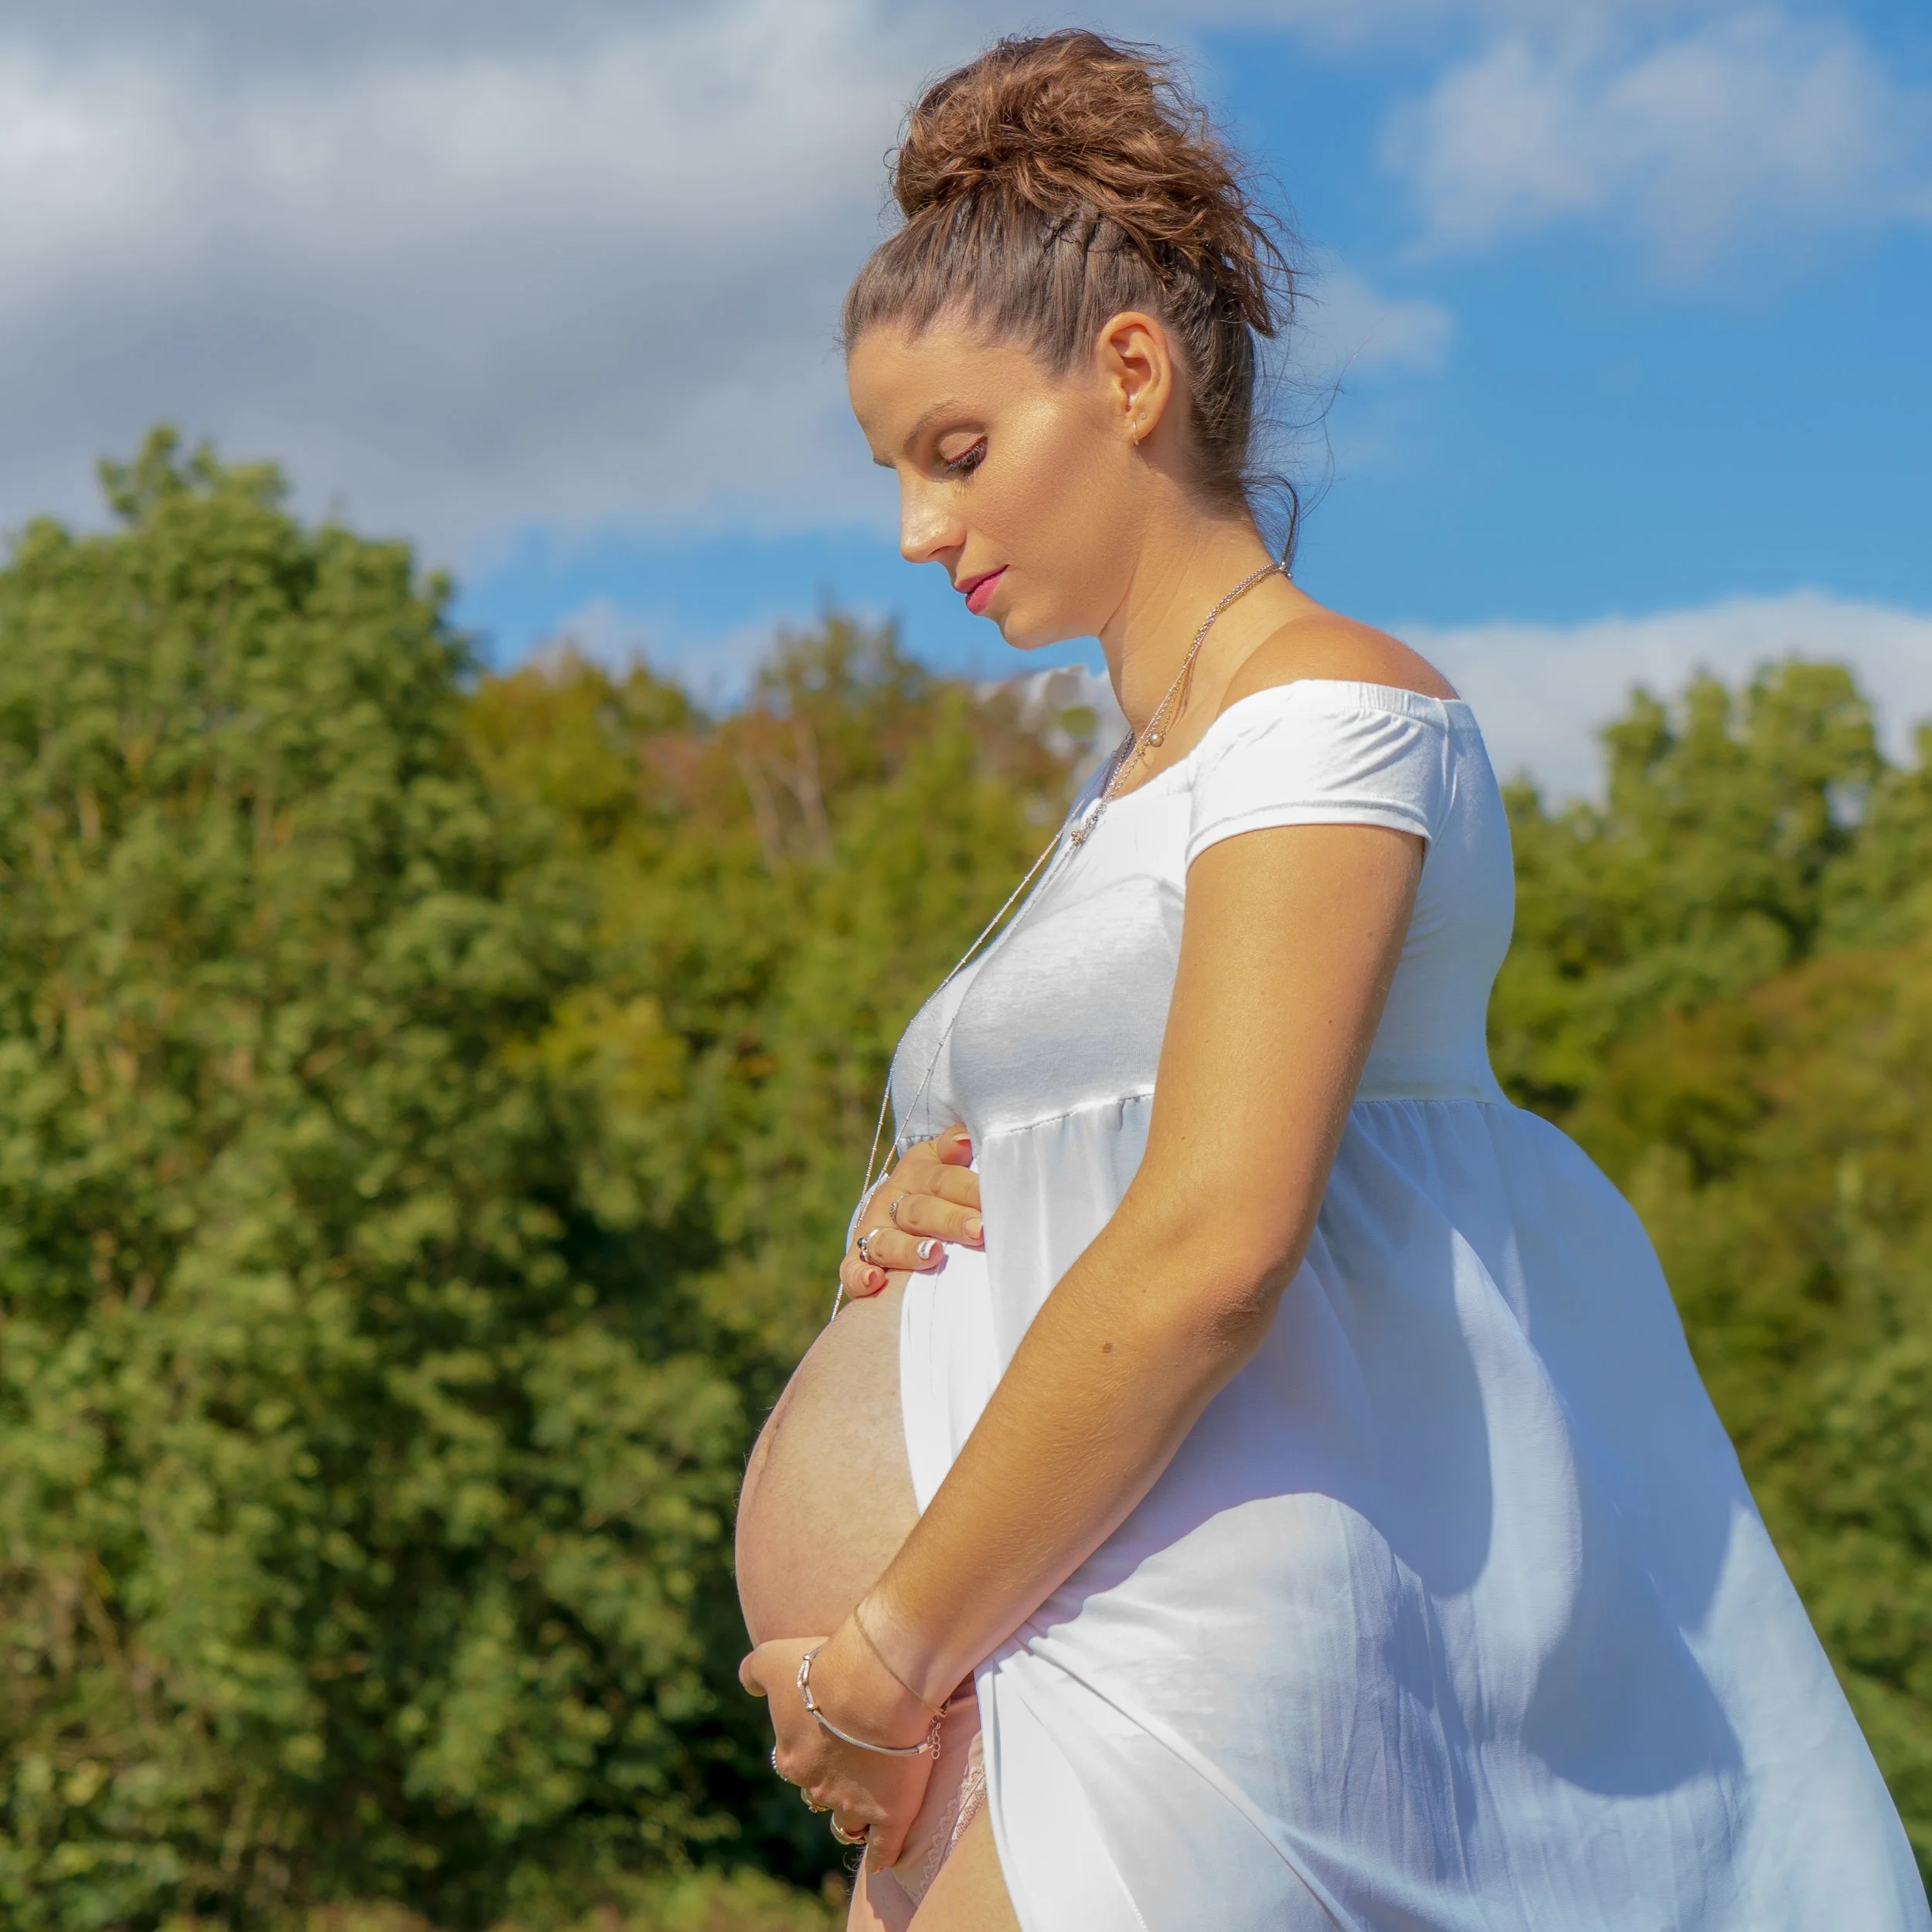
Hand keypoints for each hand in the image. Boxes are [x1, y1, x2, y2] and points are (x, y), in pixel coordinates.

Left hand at [740, 1625, 935, 1864]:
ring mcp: (854, 1805)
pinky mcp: (891, 1813)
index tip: (827, 1730)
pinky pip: (883, 1846)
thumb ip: (754, 1670)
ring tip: (869, 1803)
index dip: (809, 1747)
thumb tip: (749, 1683)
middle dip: (831, 1781)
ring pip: (848, 1822)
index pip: (794, 1761)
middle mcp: (818, 1787)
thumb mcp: (774, 1657)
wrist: (875, 1684)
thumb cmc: (825, 1667)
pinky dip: (882, 1853)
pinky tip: (883, 1858)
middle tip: (853, 1760)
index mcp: (791, 1756)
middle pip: (819, 1793)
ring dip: (854, 1815)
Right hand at [841, 1127, 983, 1300]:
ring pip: (887, 1241)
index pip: (943, 1179)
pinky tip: (874, 1281)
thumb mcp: (941, 1161)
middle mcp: (890, 1200)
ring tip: (932, 1255)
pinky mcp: (855, 1261)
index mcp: (916, 1173)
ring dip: (908, 1249)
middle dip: (950, 1221)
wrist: (892, 1208)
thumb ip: (953, 1148)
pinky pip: (851, 1270)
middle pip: (920, 1211)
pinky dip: (859, 1276)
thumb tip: (964, 1139)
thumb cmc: (935, 1188)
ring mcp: (872, 1231)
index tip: (991, 1202)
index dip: (968, 1189)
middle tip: (978, 1231)